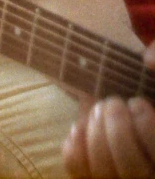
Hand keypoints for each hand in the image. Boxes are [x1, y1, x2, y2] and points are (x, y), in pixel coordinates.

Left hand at [63, 42, 154, 177]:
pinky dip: (76, 151)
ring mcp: (120, 177)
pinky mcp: (95, 176)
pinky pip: (82, 175)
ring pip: (107, 175)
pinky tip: (78, 128)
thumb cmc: (146, 90)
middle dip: (118, 134)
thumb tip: (149, 57)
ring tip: (97, 109)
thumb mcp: (153, 78)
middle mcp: (149, 172)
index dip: (148, 130)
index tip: (136, 102)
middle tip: (112, 104)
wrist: (121, 107)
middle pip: (134, 171)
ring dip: (96, 137)